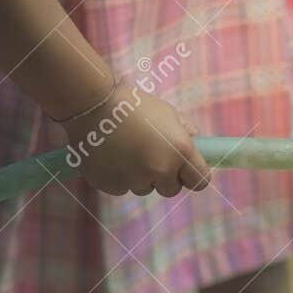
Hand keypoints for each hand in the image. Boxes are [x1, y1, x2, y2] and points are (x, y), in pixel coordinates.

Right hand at [63, 87, 210, 197]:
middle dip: (165, 176)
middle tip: (151, 154)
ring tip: (126, 149)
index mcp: (180, 150)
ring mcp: (136, 180)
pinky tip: (111, 155)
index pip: (200, 181)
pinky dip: (119, 177)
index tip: (186, 171)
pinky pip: (123, 187)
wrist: (92, 105)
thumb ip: (184, 130)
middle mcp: (161, 170)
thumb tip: (194, 139)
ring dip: (140, 176)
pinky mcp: (113, 186)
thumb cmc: (132, 104)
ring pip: (145, 188)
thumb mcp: (166, 112)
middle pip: (171, 189)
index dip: (193, 176)